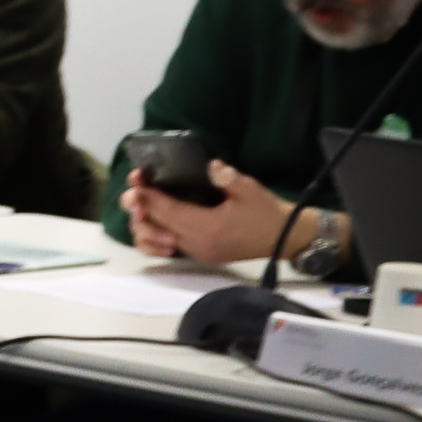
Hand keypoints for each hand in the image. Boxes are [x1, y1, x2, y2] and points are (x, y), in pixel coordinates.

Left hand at [129, 162, 299, 267]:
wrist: (285, 238)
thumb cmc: (267, 213)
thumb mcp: (251, 190)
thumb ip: (228, 178)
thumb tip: (211, 166)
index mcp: (210, 228)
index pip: (169, 212)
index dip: (150, 196)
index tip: (137, 180)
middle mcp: (199, 244)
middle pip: (159, 225)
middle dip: (144, 206)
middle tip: (135, 187)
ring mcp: (199, 252)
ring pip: (160, 239)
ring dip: (147, 221)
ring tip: (142, 202)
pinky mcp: (202, 255)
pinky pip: (170, 245)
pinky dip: (158, 232)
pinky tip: (155, 217)